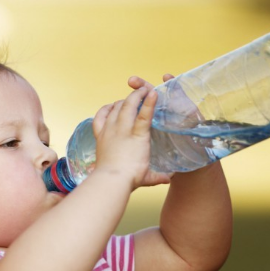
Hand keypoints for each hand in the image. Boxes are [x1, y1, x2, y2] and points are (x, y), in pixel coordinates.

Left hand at [91, 75, 174, 189]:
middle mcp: (123, 130)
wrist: (110, 180)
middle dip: (137, 95)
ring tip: (130, 99)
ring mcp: (110, 130)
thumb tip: (170, 178)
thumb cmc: (130, 178)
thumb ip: (160, 175)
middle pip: (129, 105)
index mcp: (138, 137)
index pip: (144, 115)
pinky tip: (110, 107)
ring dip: (123, 101)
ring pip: (116, 108)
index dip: (149, 102)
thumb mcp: (148, 177)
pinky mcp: (100, 135)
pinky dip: (106, 108)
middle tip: (143, 90)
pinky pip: (100, 116)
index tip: (154, 92)